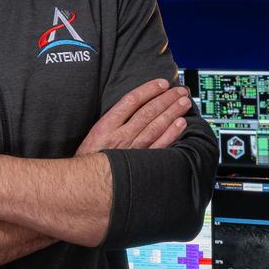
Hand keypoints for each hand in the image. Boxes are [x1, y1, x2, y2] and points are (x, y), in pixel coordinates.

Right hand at [78, 79, 192, 154]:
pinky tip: (180, 123)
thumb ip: (112, 121)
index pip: (131, 101)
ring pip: (156, 126)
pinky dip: (171, 133)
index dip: (149, 89)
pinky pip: (160, 146)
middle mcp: (120, 136)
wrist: (83, 184)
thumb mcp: (93, 135)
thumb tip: (133, 105)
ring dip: (173, 112)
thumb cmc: (88, 159)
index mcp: (106, 126)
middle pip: (148, 111)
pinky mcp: (140, 163)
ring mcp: (132, 150)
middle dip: (167, 98)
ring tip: (184, 102)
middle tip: (180, 90)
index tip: (161, 83)